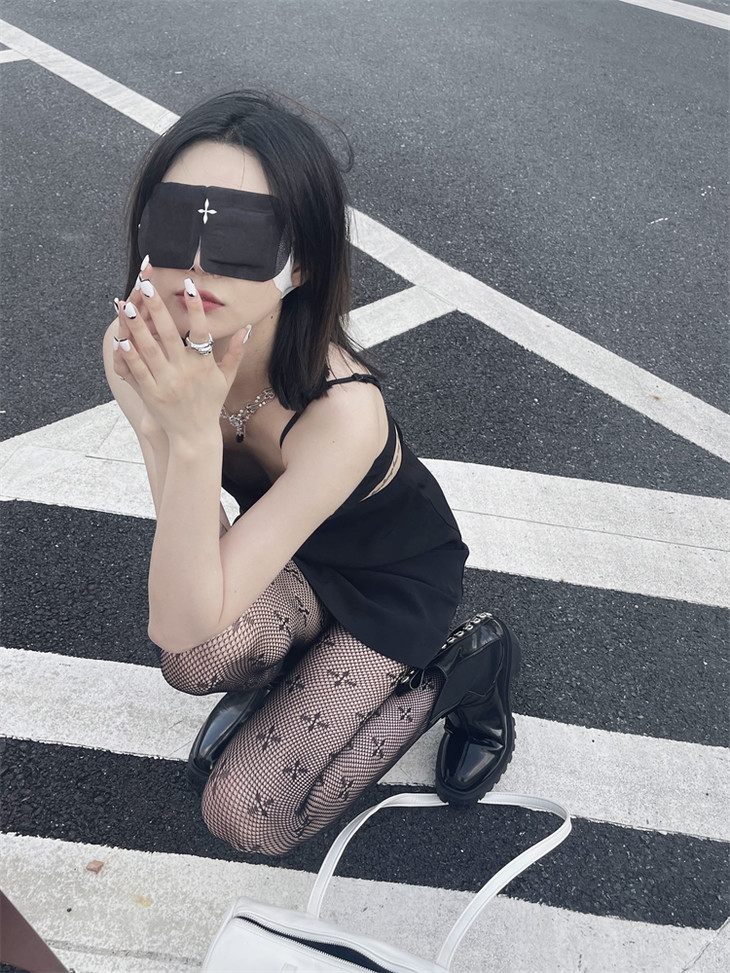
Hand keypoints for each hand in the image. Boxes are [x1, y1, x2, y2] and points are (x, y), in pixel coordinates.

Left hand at [113, 263, 247, 441]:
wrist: (194, 435)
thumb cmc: (210, 403)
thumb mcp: (226, 378)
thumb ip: (235, 352)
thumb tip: (246, 328)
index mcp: (204, 365)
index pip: (201, 332)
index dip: (196, 309)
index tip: (189, 286)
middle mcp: (185, 372)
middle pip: (169, 335)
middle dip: (157, 310)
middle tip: (146, 287)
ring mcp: (167, 383)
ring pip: (150, 350)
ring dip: (137, 328)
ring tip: (127, 305)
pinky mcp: (151, 394)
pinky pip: (138, 371)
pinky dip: (129, 355)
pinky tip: (120, 338)